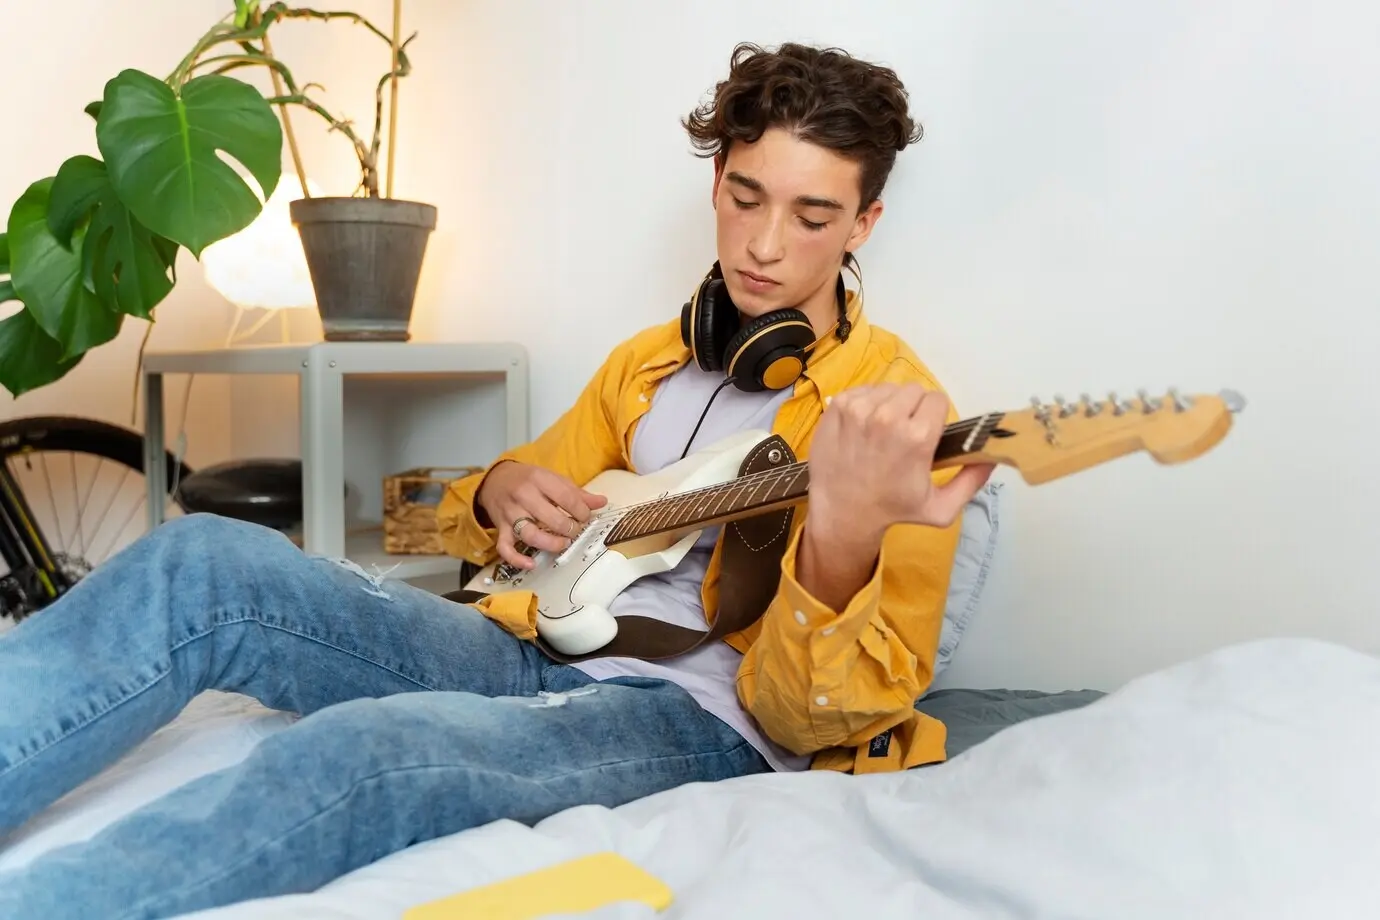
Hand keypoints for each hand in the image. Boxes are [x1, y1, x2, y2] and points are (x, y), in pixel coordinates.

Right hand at [477, 461, 607, 568]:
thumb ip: (577, 493)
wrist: (495, 480)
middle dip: (569, 528)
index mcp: (539, 479)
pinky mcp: (501, 529)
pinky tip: (532, 564)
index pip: (566, 497)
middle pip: (550, 517)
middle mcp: (523, 495)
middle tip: (576, 531)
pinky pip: (505, 548)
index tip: (586, 517)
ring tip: (563, 544)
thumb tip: (602, 502)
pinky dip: (517, 559)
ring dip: (550, 543)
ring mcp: (510, 513)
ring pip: (529, 534)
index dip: (581, 511)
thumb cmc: (529, 480)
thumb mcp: (553, 479)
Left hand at [806, 383, 992, 544]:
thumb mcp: (940, 508)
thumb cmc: (893, 509)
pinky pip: (864, 390)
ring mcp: (860, 408)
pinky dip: (867, 403)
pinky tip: (864, 428)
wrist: (842, 512)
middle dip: (914, 409)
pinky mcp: (839, 405)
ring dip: (890, 405)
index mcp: (918, 436)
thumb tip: (992, 456)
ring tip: (883, 431)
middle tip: (904, 434)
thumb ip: (971, 481)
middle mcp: (888, 416)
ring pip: (889, 388)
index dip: (935, 416)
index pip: (938, 400)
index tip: (927, 433)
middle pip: (915, 391)